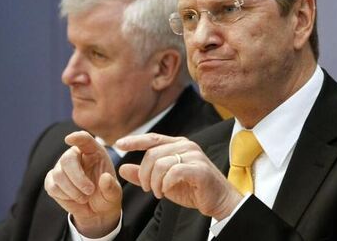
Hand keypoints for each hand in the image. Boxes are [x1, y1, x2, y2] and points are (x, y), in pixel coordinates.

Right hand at [44, 131, 121, 237]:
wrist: (95, 211)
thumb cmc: (106, 196)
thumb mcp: (114, 194)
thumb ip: (111, 187)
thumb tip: (105, 178)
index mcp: (94, 152)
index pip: (85, 140)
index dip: (77, 138)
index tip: (69, 139)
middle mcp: (76, 156)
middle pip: (67, 159)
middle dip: (77, 178)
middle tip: (89, 191)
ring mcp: (62, 167)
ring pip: (59, 174)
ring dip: (72, 190)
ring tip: (85, 198)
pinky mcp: (52, 180)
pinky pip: (52, 186)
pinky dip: (64, 195)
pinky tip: (74, 199)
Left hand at [116, 133, 241, 219]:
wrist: (218, 199)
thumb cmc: (192, 189)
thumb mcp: (163, 181)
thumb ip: (144, 174)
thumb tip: (123, 168)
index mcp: (178, 144)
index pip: (152, 138)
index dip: (134, 140)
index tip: (118, 144)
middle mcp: (186, 146)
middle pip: (152, 154)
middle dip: (144, 174)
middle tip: (147, 189)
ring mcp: (194, 155)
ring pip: (161, 164)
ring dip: (154, 182)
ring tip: (158, 193)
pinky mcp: (199, 168)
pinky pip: (173, 172)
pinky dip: (165, 184)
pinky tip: (166, 191)